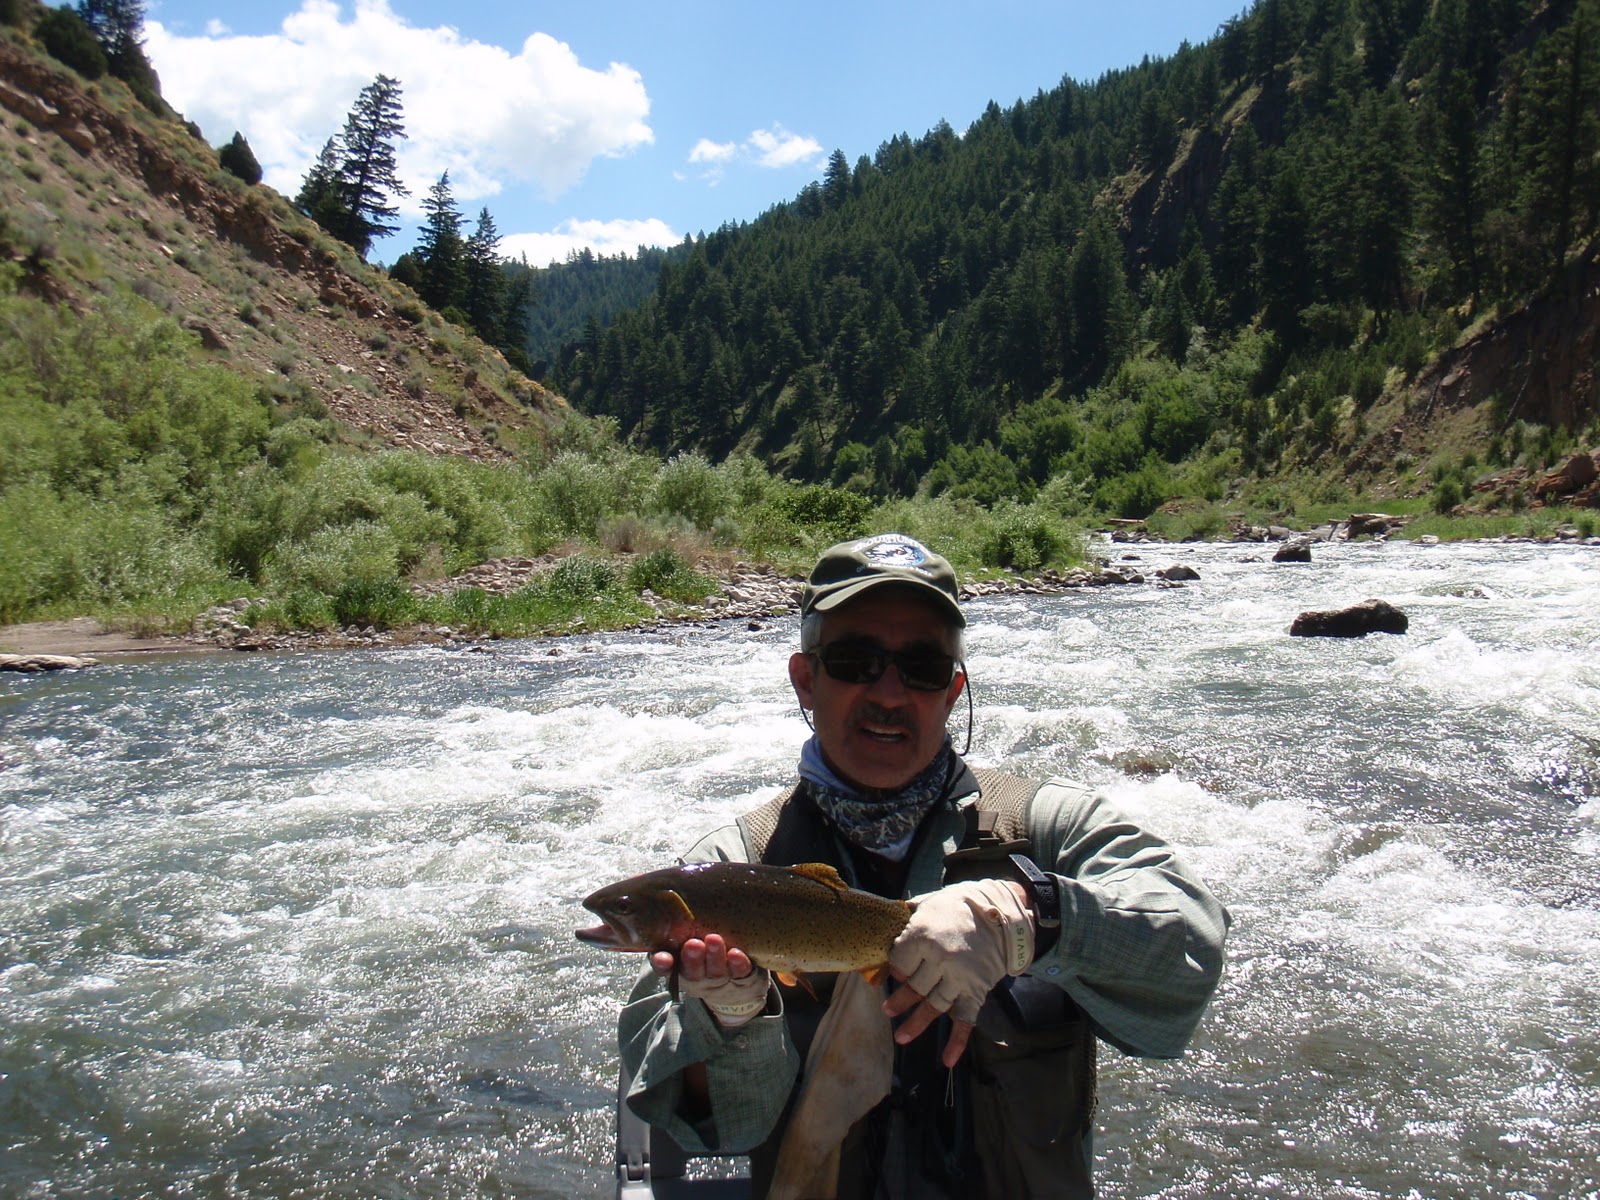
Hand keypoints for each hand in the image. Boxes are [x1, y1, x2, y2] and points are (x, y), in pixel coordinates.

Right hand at [652, 934, 769, 1026]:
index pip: (664, 967)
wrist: (735, 986)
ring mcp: (719, 981)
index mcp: (678, 966)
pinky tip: (737, 954)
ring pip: (716, 972)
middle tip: (693, 944)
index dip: (662, 964)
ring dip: (715, 957)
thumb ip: (681, 925)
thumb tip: (668, 886)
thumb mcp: (687, 942)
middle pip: (692, 971)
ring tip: (714, 940)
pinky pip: (740, 974)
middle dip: (692, 958)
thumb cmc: (705, 953)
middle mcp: (697, 977)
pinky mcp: (742, 981)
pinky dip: (738, 964)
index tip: (663, 958)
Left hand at [883, 879, 1033, 1066]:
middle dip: (900, 999)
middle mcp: (939, 959)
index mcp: (923, 935)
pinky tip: (947, 1060)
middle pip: (914, 985)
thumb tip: (888, 923)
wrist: (1004, 913)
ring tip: (901, 1036)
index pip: (899, 961)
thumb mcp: (931, 901)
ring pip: (933, 1005)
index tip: (896, 970)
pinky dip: (957, 1042)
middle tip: (887, 1010)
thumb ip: (910, 915)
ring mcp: (958, 978)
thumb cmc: (962, 905)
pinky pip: (965, 1020)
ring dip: (916, 1023)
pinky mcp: (976, 991)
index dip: (896, 967)